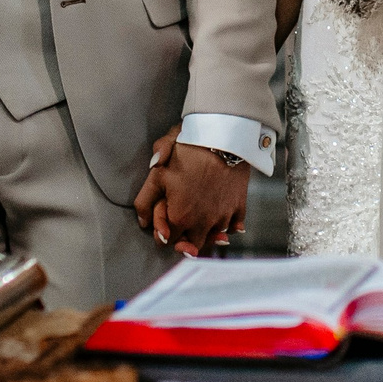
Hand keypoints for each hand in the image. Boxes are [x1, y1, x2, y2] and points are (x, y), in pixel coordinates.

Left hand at [134, 137, 247, 255]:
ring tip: (200, 214)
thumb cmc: (188, 151)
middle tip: (181, 220)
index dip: (163, 229)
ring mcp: (223, 216)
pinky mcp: (239, 207)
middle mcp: (203, 223)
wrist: (224, 136)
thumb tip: (143, 221)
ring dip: (205, 231)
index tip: (165, 215)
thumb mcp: (157, 171)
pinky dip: (228, 226)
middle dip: (184, 237)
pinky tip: (220, 214)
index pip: (166, 241)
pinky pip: (234, 228)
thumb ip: (145, 201)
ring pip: (213, 238)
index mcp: (180, 217)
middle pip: (191, 245)